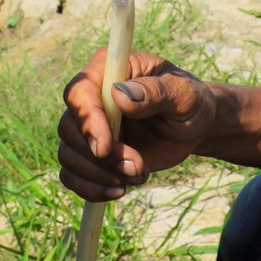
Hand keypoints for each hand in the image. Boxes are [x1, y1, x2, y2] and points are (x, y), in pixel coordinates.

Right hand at [57, 49, 218, 201]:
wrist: (192, 127)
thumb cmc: (190, 102)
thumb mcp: (183, 94)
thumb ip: (155, 92)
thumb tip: (120, 95)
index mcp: (109, 70)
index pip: (79, 92)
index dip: (87, 121)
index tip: (104, 149)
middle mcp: (92, 96)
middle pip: (69, 127)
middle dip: (101, 156)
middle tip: (138, 167)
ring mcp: (88, 126)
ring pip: (68, 154)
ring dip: (100, 174)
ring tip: (139, 175)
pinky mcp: (89, 153)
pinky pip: (71, 175)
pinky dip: (90, 188)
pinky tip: (118, 191)